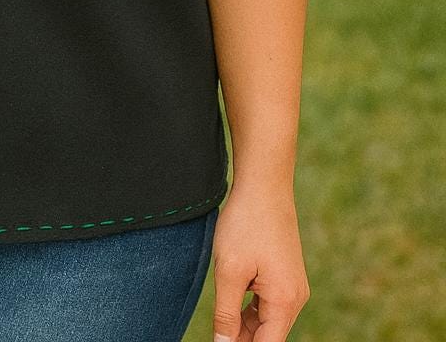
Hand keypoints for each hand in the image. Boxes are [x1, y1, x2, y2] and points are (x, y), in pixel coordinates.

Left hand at [210, 180, 310, 339]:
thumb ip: (226, 314)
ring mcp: (292, 286)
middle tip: (216, 333)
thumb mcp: (229, 270)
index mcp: (284, 302)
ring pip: (266, 321)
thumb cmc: (246, 223)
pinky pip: (267, 304)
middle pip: (267, 336)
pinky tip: (230, 303)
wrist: (264, 184)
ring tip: (219, 322)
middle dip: (240, 339)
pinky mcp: (285, 275)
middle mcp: (295, 298)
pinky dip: (248, 309)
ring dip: (243, 326)